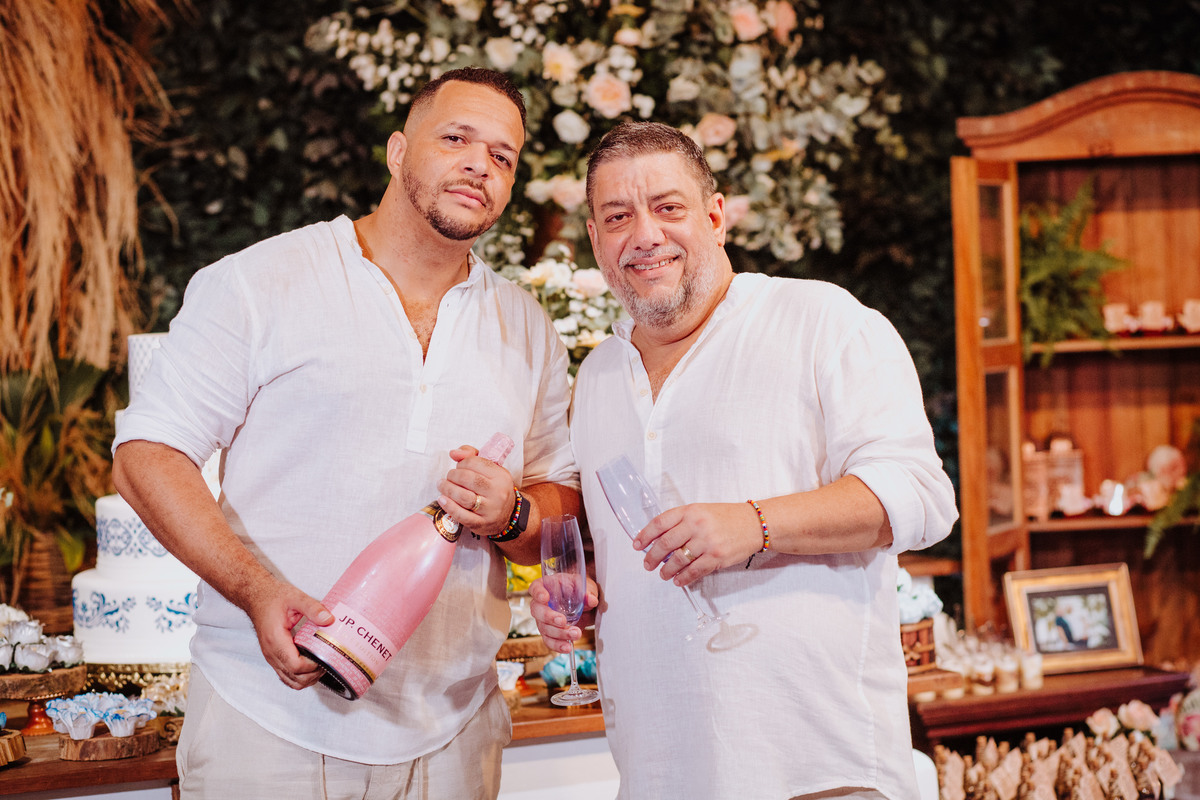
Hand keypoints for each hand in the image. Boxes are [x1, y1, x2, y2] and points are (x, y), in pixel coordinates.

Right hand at [244, 577, 333, 689]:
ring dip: (307, 678)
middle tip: (327, 660)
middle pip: (295, 678)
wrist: (257, 598)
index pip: (296, 666)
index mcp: (276, 640)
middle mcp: (271, 653)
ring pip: (290, 681)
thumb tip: (328, 620)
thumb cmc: (273, 598)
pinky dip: (300, 676)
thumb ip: (313, 608)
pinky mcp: (273, 657)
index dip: (313, 665)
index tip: (325, 655)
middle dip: (314, 673)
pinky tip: (310, 664)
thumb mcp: (296, 598)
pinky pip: (286, 675)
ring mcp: (271, 657)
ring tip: (321, 663)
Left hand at [438, 445, 516, 538]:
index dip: (461, 463)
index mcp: (501, 476)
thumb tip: (454, 453)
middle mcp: (497, 492)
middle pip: (468, 479)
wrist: (508, 516)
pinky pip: (462, 515)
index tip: (459, 467)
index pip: (475, 463)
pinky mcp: (481, 523)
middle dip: (453, 476)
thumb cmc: (495, 489)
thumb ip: (472, 456)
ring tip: (442, 485)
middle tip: (449, 477)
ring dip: (448, 489)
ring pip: (464, 497)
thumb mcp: (491, 470)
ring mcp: (490, 509)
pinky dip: (449, 506)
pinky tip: (442, 499)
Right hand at [529, 576, 598, 654]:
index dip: (538, 592)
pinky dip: (557, 645)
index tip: (545, 597)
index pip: (536, 587)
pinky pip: (549, 641)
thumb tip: (591, 600)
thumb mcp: (587, 587)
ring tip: (576, 634)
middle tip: (563, 621)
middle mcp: (542, 603)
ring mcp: (544, 620)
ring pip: (544, 628)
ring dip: (559, 633)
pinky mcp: (550, 633)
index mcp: (548, 586)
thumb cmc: (582, 591)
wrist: (586, 606)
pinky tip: (567, 647)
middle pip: (537, 610)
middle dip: (549, 617)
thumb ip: (589, 592)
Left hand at [632, 502, 762, 586]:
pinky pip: (694, 571)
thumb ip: (682, 522)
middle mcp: (696, 525)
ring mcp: (706, 542)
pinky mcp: (716, 557)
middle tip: (647, 564)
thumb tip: (660, 540)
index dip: (645, 535)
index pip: (660, 522)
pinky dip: (683, 578)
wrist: (755, 524)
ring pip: (678, 560)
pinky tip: (678, 580)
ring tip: (662, 574)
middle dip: (652, 556)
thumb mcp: (702, 511)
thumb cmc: (727, 517)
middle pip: (665, 543)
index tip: (637, 544)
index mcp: (690, 511)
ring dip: (666, 570)